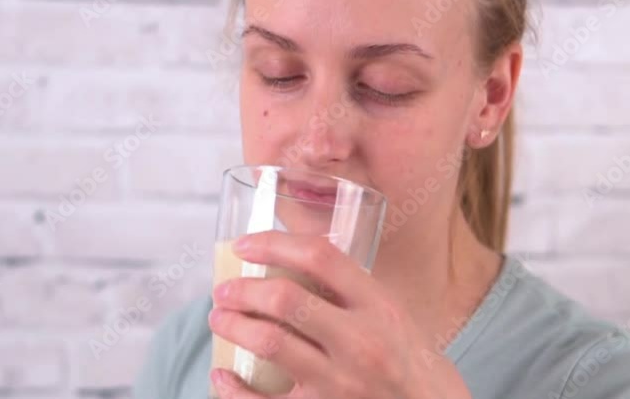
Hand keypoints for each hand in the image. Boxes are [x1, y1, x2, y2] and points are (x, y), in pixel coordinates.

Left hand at [208, 230, 471, 398]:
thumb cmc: (410, 366)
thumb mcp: (394, 318)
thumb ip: (352, 293)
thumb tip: (293, 263)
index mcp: (379, 308)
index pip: (321, 257)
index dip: (274, 244)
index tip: (245, 245)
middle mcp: (361, 343)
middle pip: (286, 299)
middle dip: (242, 290)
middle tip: (224, 290)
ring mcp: (341, 384)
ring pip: (269, 343)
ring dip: (233, 326)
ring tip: (220, 319)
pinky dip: (232, 388)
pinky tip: (222, 374)